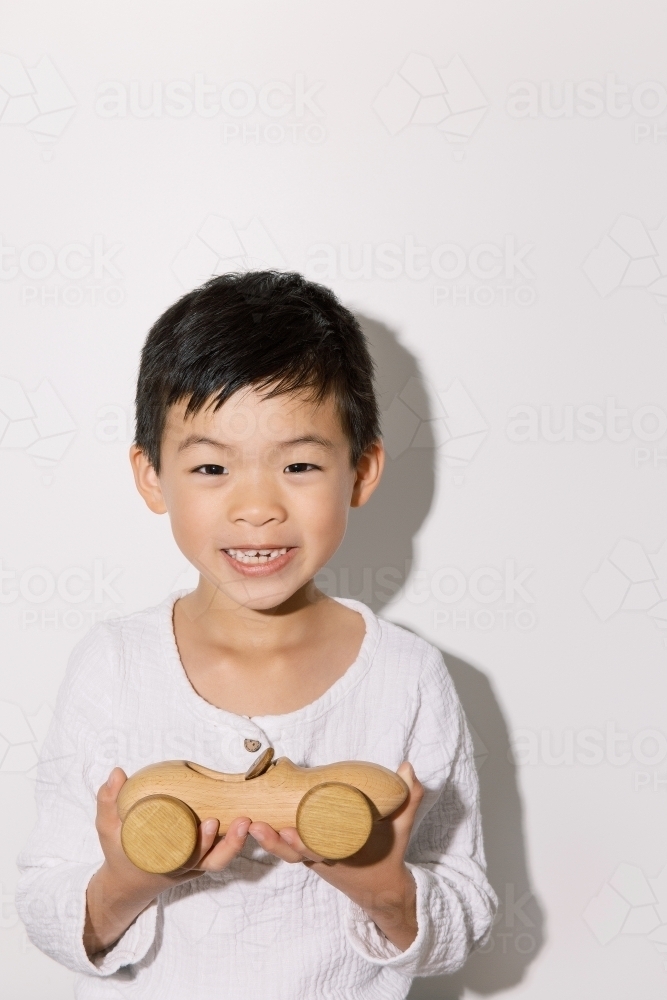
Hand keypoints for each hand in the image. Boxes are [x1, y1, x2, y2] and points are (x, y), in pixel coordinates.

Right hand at [84, 767, 251, 955]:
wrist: (128, 880)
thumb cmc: (121, 851)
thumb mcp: (108, 829)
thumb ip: (109, 801)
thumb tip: (117, 773)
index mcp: (164, 863)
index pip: (190, 859)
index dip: (203, 844)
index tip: (211, 823)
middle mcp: (184, 866)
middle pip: (214, 861)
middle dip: (229, 845)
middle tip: (240, 822)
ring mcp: (195, 864)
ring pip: (223, 860)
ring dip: (237, 843)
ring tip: (248, 821)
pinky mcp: (203, 857)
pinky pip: (223, 852)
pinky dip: (236, 841)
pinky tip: (248, 817)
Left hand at [247, 761, 423, 950]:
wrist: (382, 888)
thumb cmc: (388, 854)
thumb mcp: (401, 828)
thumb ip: (407, 798)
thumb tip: (407, 767)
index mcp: (343, 856)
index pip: (318, 852)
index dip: (302, 844)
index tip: (289, 832)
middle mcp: (324, 859)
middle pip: (293, 854)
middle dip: (275, 843)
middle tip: (258, 826)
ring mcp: (314, 857)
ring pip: (286, 853)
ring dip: (267, 841)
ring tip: (251, 824)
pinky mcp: (308, 852)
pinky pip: (287, 848)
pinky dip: (271, 839)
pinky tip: (253, 822)